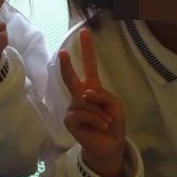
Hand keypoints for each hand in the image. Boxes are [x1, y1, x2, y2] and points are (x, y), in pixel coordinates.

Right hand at [60, 28, 127, 176]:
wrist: (110, 143)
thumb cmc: (113, 122)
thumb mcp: (114, 105)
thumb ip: (101, 95)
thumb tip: (84, 94)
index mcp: (92, 88)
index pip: (89, 66)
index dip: (87, 50)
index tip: (84, 33)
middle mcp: (80, 96)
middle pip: (71, 77)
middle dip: (67, 65)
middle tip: (62, 52)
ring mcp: (73, 108)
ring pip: (84, 101)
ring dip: (100, 112)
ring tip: (106, 121)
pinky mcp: (70, 120)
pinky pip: (82, 113)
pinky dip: (95, 119)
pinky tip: (100, 126)